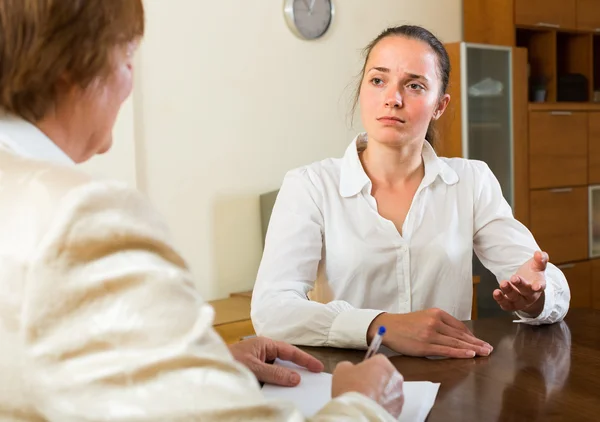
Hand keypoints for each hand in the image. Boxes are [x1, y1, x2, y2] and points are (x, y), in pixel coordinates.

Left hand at [228, 336, 323, 386]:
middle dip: (298, 367)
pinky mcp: (252, 370)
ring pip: (277, 368)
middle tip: (314, 376)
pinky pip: (269, 375)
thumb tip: (295, 378)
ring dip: (285, 376)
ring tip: (298, 386)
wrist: (206, 367)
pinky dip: (275, 381)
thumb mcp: (254, 368)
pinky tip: (279, 389)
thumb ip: (275, 373)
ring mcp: (256, 360)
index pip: (290, 350)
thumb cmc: (227, 361)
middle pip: (285, 359)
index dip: (305, 359)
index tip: (318, 367)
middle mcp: (261, 350)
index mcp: (264, 344)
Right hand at [332, 355, 403, 418]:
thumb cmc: (351, 389)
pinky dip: (381, 407)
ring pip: (388, 392)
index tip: (359, 375)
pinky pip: (389, 405)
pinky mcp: (398, 410)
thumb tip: (349, 368)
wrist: (358, 411)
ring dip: (380, 395)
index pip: (376, 361)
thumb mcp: (342, 369)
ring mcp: (398, 395)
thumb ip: (349, 365)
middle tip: (361, 388)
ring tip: (365, 400)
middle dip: (375, 381)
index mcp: (382, 362)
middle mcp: (394, 377)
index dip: (366, 368)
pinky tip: (370, 408)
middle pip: (384, 376)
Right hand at [368, 309, 492, 358]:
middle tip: (489, 349)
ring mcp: (430, 334)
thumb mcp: (424, 317)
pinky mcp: (425, 345)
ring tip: (484, 353)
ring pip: (456, 342)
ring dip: (472, 348)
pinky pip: (446, 350)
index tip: (481, 341)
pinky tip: (470, 354)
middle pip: (461, 334)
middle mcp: (435, 322)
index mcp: (436, 313)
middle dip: (477, 342)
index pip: (460, 326)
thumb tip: (458, 335)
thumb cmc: (405, 324)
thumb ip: (440, 324)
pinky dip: (460, 352)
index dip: (472, 335)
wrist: (387, 327)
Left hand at [494, 251, 546, 316]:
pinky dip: (500, 300)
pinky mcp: (510, 304)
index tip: (537, 286)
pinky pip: (506, 304)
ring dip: (508, 291)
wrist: (527, 289)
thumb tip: (539, 253)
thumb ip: (540, 259)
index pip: (540, 286)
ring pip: (515, 298)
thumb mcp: (537, 266)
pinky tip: (496, 292)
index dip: (539, 286)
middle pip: (526, 291)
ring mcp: (520, 301)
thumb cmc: (532, 275)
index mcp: (538, 285)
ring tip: (503, 283)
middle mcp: (530, 295)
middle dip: (520, 285)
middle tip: (514, 278)